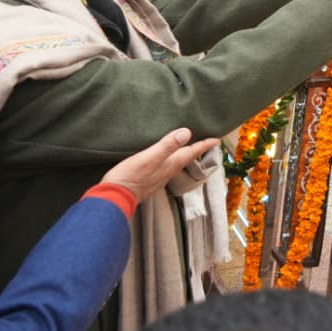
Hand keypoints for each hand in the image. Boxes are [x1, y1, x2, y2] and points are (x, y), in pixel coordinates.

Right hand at [101, 128, 219, 202]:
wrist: (114, 198)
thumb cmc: (130, 176)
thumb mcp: (149, 157)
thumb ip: (167, 146)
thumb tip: (186, 133)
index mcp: (170, 164)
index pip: (191, 152)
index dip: (204, 145)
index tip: (217, 140)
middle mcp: (167, 172)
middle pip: (187, 159)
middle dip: (197, 150)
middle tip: (207, 143)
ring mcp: (158, 178)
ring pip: (177, 164)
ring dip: (186, 155)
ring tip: (190, 149)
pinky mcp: (149, 180)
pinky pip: (166, 168)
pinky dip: (172, 160)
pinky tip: (167, 160)